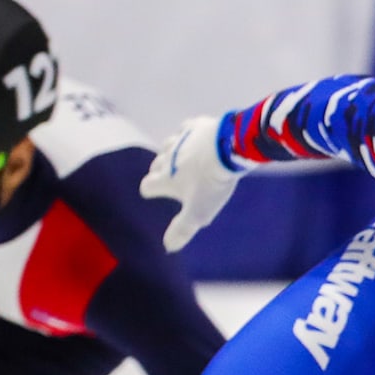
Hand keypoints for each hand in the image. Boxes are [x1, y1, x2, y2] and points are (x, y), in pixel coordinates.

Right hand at [139, 115, 243, 250]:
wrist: (227, 149)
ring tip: (186, 160)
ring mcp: (181, 140)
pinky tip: (198, 138)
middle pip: (156, 165)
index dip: (152, 190)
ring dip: (174, 153)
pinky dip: (190, 134)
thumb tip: (168, 247)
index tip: (156, 193)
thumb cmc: (211, 183)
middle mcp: (167, 157)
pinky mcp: (196, 126)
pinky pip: (188, 128)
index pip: (147, 186)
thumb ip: (182, 230)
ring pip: (169, 146)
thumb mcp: (198, 213)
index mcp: (165, 178)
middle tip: (175, 178)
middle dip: (162, 171)